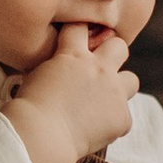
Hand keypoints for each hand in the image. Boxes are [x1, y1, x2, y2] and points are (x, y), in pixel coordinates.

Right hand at [6, 21, 137, 162]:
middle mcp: (99, 69)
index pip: (80, 27)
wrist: (42, 135)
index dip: (79, 30)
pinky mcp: (122, 118)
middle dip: (112, 54)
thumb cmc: (31, 106)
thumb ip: (56, 64)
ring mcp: (114, 93)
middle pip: (119, 46)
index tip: (78, 37)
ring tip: (104, 100)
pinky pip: (124, 117)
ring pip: (132, 80)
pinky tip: (95, 129)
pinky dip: (112, 122)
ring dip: (120, 88)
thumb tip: (60, 65)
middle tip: (99, 68)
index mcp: (74, 55)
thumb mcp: (37, 74)